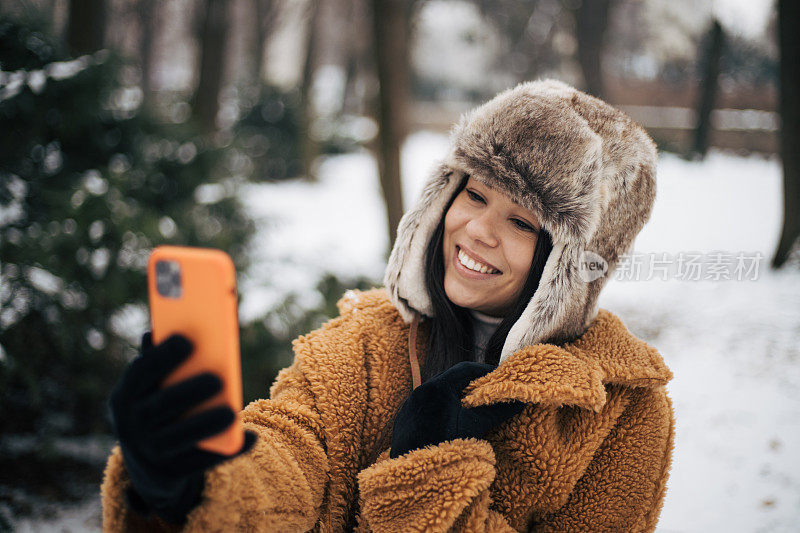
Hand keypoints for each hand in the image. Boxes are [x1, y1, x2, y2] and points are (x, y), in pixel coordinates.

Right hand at [109, 332, 255, 523]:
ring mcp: (146, 454)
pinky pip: (199, 463)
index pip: (139, 374)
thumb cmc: (158, 408)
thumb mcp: (152, 388)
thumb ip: (156, 361)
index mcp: (123, 397)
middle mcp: (129, 426)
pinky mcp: (168, 475)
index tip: (186, 339)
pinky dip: (226, 452)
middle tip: (217, 379)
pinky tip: (250, 438)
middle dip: (187, 392)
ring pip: (176, 439)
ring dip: (204, 425)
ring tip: (231, 413)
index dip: (161, 356)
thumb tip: (152, 333)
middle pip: (159, 407)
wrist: (149, 463)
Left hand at [390, 361, 523, 458]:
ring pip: (438, 393)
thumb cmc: (442, 447)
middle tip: (489, 392)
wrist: (410, 475)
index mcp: (437, 387)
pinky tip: (450, 422)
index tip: (499, 379)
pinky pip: (426, 406)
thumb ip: (494, 411)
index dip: (484, 372)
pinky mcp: (405, 419)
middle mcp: (421, 391)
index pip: (465, 369)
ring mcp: (410, 405)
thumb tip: (519, 400)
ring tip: (472, 408)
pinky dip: (441, 408)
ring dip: (455, 396)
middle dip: (471, 384)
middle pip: (450, 379)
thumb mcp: (472, 427)